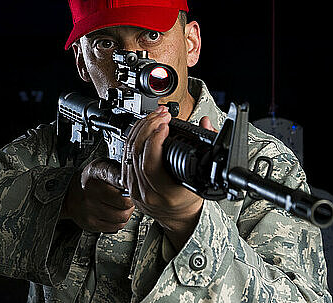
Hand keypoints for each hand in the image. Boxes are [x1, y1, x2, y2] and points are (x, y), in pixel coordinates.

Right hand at [61, 158, 134, 232]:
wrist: (70, 194)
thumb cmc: (90, 179)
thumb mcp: (102, 166)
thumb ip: (117, 170)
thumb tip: (132, 178)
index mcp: (94, 178)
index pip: (119, 181)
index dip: (130, 185)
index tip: (131, 186)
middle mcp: (90, 196)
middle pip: (125, 203)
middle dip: (131, 200)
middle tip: (129, 196)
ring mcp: (89, 212)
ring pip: (122, 217)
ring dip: (127, 211)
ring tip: (123, 205)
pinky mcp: (91, 224)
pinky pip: (116, 227)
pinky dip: (120, 221)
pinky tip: (116, 213)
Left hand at [122, 107, 212, 249]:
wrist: (177, 217)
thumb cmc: (189, 201)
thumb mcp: (202, 178)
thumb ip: (207, 150)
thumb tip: (206, 125)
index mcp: (163, 194)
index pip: (150, 164)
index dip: (155, 140)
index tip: (165, 125)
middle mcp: (145, 192)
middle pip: (137, 153)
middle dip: (149, 127)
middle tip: (161, 115)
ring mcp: (133, 188)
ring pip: (128, 151)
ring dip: (141, 128)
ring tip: (154, 116)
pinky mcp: (127, 182)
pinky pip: (125, 155)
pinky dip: (134, 137)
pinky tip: (143, 127)